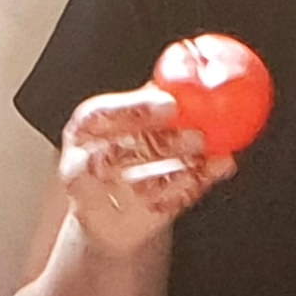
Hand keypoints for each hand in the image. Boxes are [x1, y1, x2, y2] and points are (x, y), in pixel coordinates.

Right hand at [55, 87, 232, 258]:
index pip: (104, 114)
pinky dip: (187, 190)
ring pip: (140, 184)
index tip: (171, 104)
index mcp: (86, 126)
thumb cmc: (123, 155)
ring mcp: (99, 197)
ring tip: (211, 158)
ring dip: (181, 170)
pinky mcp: (122, 223)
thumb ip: (158, 103)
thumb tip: (191, 72)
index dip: (137, 108)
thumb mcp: (134, 124)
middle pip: (119, 152)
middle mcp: (84, 160)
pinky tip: (207, 175)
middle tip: (198, 135)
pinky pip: (157, 207)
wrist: (109, 215)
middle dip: (163, 143)